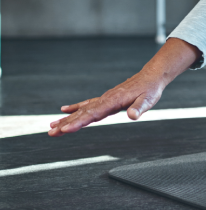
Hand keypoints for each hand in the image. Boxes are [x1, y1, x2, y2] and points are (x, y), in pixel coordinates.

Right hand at [48, 38, 200, 135]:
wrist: (151, 77)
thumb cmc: (150, 90)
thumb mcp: (148, 100)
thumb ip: (139, 108)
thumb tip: (133, 116)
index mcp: (113, 101)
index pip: (93, 114)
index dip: (78, 122)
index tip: (65, 130)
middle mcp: (106, 99)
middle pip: (83, 113)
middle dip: (66, 124)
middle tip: (51, 132)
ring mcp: (104, 99)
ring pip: (82, 110)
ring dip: (67, 119)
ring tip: (52, 127)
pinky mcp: (106, 99)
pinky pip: (87, 104)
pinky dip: (76, 108)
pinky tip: (65, 111)